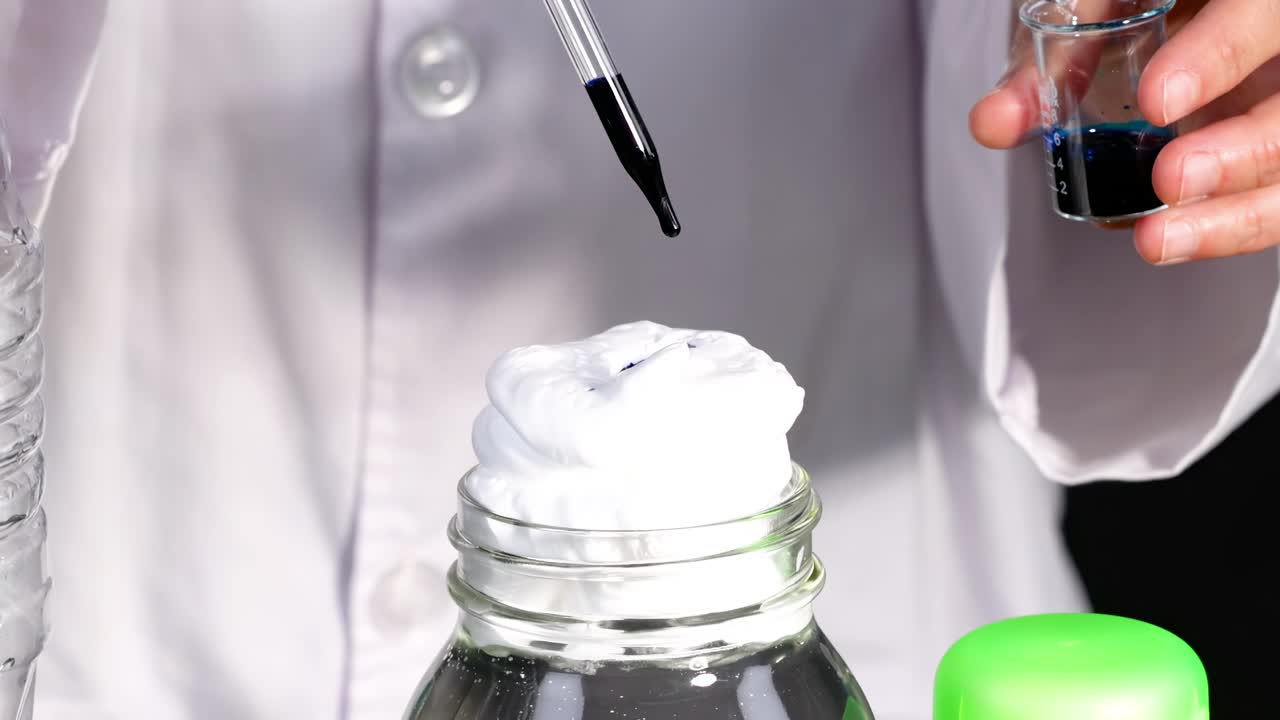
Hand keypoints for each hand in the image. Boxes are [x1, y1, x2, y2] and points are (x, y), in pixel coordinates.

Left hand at [970, 0, 1279, 264]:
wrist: (1173, 11)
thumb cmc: (1140, 2)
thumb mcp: (1098, 5)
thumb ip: (1058, 54)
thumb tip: (996, 122)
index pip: (1259, 14)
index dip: (1217, 57)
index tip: (1158, 103)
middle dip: (1242, 153)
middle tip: (1170, 179)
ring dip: (1235, 216)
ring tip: (1160, 237)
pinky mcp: (1270, 147)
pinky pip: (1272, 194)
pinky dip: (1225, 226)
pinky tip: (1171, 239)